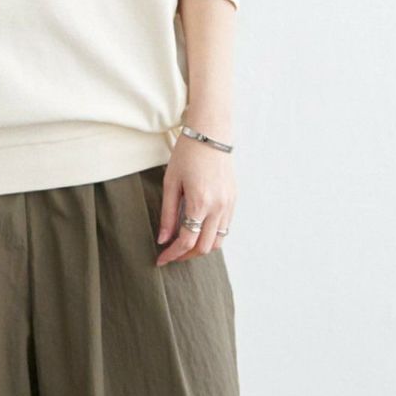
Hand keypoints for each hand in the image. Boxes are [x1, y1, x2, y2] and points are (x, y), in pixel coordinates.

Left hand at [156, 134, 234, 265]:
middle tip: (171, 255)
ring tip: (185, 245)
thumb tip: (163, 239)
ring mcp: (229, 204)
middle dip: (186, 255)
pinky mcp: (234, 200)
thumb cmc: (187, 155)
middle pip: (203, 247)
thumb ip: (167, 214)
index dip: (172, 255)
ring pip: (217, 241)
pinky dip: (211, 236)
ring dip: (200, 248)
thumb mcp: (170, 183)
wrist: (210, 134)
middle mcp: (218, 207)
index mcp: (200, 203)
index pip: (186, 241)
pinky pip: (225, 228)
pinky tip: (198, 231)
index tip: (161, 260)